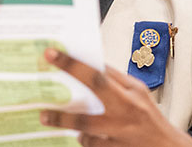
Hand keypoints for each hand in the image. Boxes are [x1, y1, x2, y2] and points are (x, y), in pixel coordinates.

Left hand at [38, 48, 191, 146]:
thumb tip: (92, 64)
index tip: (51, 54)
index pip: (98, 75)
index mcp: (130, 93)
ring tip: (46, 117)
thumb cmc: (149, 116)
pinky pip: (92, 145)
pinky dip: (84, 139)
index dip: (73, 64)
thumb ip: (116, 79)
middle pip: (90, 106)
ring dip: (64, 123)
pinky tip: (79, 135)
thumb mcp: (138, 92)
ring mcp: (120, 135)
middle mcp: (125, 113)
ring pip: (86, 131)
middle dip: (62, 109)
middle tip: (43, 106)